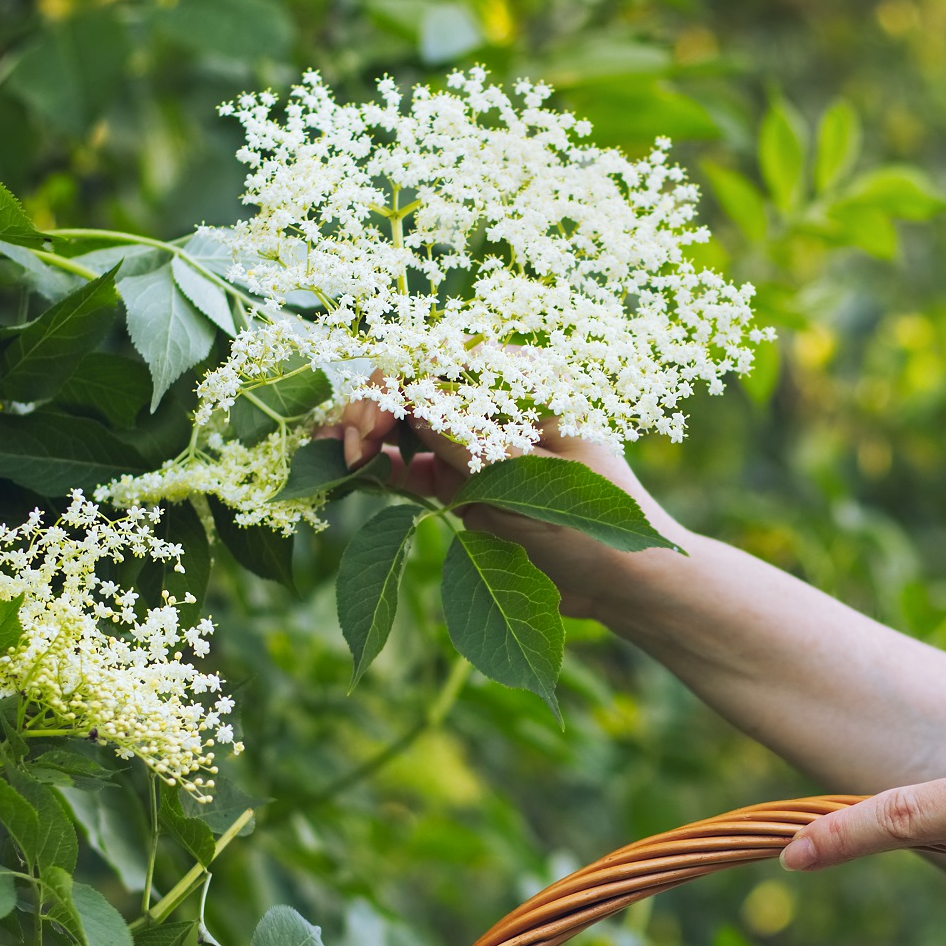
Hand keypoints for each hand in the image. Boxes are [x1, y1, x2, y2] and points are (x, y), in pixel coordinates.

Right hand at [319, 393, 692, 618]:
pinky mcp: (456, 480)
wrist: (619, 587)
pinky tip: (344, 471)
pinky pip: (405, 461)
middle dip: (373, 406)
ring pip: (402, 419)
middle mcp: (494, 402)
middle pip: (415, 383)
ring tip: (326, 452)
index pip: (447, 358)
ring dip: (362, 431)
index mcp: (527, 382)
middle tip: (349, 448)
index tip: (375, 427)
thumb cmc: (597, 529)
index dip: (400, 381)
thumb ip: (476, 441)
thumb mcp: (534, 484)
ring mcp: (472, 440)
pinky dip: (373, 464)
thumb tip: (417, 398)